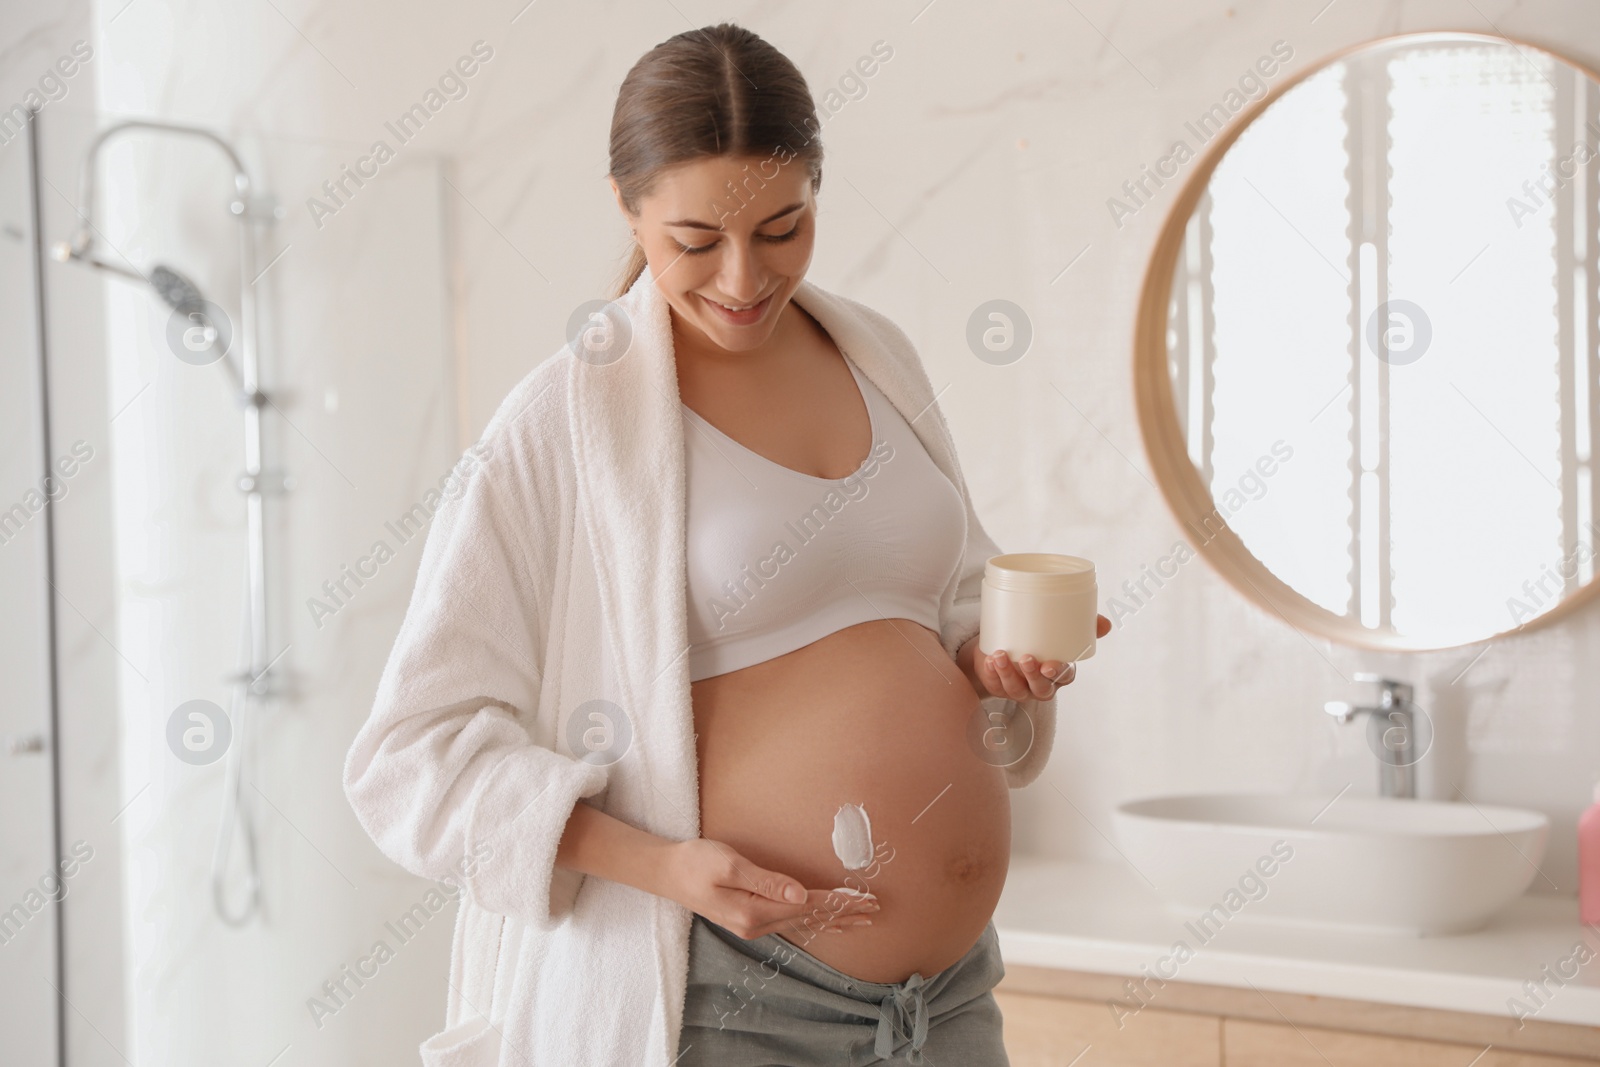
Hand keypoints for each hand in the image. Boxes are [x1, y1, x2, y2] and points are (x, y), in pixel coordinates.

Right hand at [664, 838, 878, 939]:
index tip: (865, 900)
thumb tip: (802, 895)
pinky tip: (820, 922)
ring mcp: (751, 925)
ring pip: (801, 924)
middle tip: (874, 911)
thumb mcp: (731, 865)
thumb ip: (768, 881)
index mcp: (754, 912)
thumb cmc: (695, 862)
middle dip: (842, 914)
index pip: (808, 907)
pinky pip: (789, 922)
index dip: (838, 902)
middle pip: (809, 919)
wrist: (666, 873)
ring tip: (857, 921)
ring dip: (831, 920)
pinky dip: (812, 921)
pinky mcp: (747, 918)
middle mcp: (756, 925)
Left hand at [968, 614, 1111, 700]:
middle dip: (1034, 676)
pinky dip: (992, 674)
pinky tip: (989, 661)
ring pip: (1016, 689)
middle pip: (1041, 688)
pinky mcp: (999, 686)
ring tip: (1000, 656)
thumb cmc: (1032, 637)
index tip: (1050, 665)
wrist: (998, 643)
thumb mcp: (1054, 630)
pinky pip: (996, 685)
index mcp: (1058, 672)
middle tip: (1027, 659)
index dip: (1059, 674)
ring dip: (1008, 674)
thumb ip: (1081, 626)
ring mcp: (1019, 688)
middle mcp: (1040, 684)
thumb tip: (1106, 624)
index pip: (1065, 678)